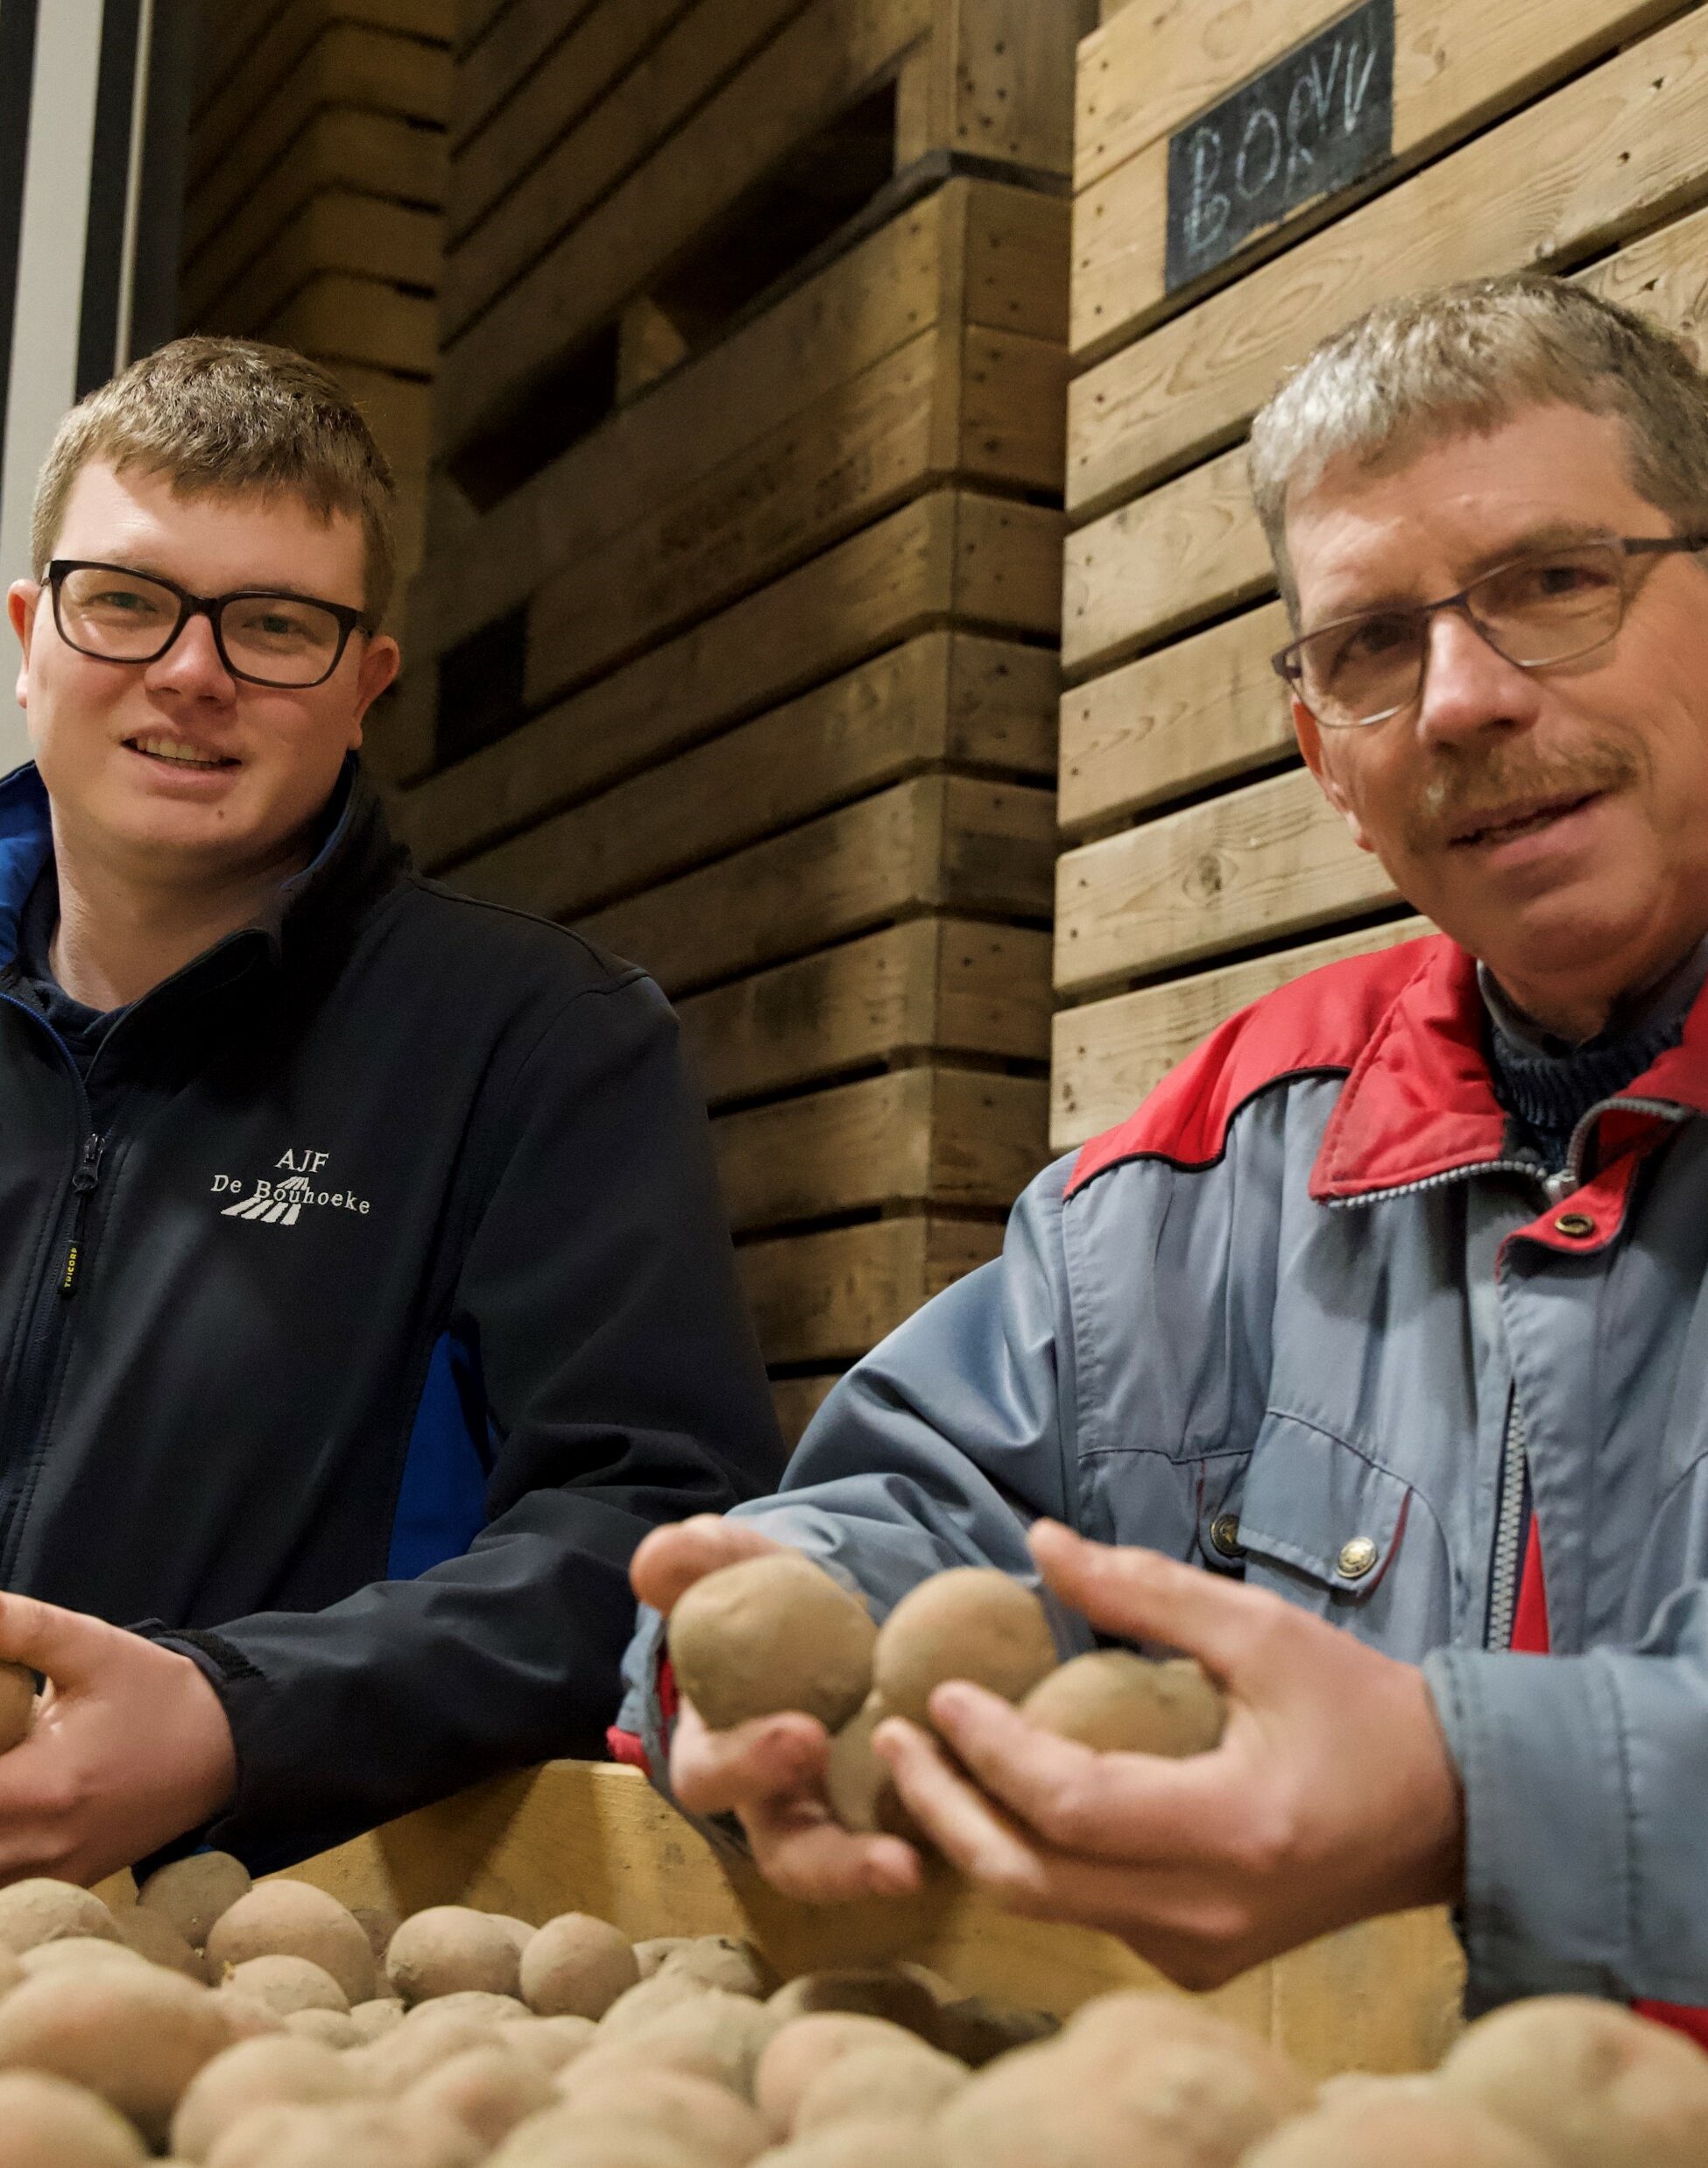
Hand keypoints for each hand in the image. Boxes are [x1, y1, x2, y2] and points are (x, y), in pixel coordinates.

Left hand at [0, 1596, 235, 1886]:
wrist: (227, 1748)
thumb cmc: (157, 1694)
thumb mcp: (93, 1648)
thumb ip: (23, 1628)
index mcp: (42, 1790)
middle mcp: (41, 1847)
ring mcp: (51, 1876)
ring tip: (5, 1771)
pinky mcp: (63, 1885)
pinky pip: (5, 1885)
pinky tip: (10, 1811)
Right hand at [630, 1516, 922, 1901]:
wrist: (840, 1618)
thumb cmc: (773, 1607)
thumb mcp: (741, 1573)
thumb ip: (702, 1561)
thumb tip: (658, 1555)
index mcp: (720, 1750)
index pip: (710, 1780)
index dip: (748, 1767)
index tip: (805, 1734)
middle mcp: (777, 1803)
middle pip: (789, 1856)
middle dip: (830, 1860)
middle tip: (881, 1848)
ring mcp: (841, 1819)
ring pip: (851, 1872)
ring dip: (876, 1874)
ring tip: (915, 1868)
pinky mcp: (902, 1817)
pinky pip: (919, 1841)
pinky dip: (943, 1834)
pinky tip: (984, 1820)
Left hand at [871, 1522, 1463, 1986]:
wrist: (1450, 1813)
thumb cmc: (1362, 1709)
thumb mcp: (1261, 1630)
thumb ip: (1144, 1591)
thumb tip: (1038, 1541)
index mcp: (1232, 1831)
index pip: (1071, 1807)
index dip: (991, 1751)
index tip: (939, 1691)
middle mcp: (1206, 1914)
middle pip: (1032, 1881)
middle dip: (945, 1808)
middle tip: (893, 1737)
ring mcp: (1198, 1951)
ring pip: (1048, 1907)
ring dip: (975, 1835)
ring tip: (924, 1760)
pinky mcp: (1193, 1960)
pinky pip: (1083, 1914)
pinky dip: (1028, 1858)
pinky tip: (993, 1801)